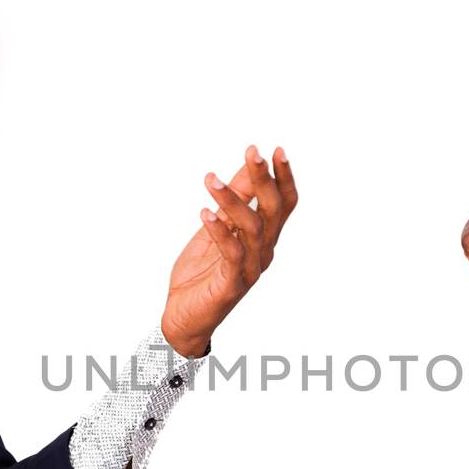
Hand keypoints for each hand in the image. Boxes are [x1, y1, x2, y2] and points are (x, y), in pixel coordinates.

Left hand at [161, 144, 298, 357]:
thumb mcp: (216, 227)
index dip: (284, 178)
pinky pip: (232, 254)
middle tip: (253, 152)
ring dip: (232, 200)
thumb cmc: (201, 273)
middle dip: (264, 179)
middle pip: (273, 210)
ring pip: (251, 228)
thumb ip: (233, 201)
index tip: (277, 150)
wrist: (184, 318)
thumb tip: (246, 166)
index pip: (283, 204)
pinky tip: (204, 213)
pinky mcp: (232, 285)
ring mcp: (250, 269)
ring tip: (209, 179)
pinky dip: (219, 232)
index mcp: (264, 238)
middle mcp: (264, 252)